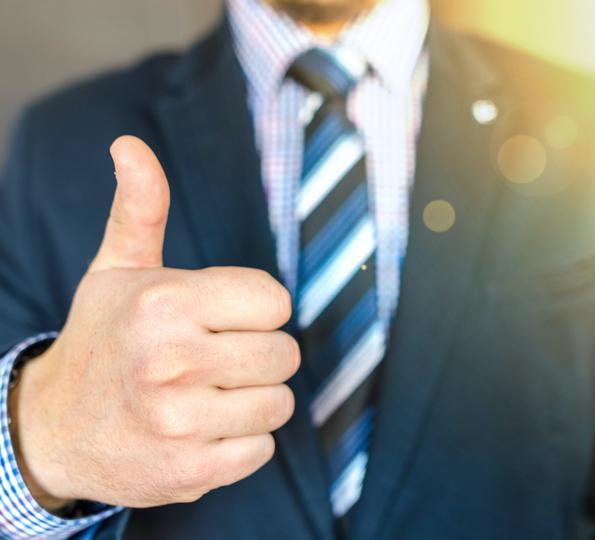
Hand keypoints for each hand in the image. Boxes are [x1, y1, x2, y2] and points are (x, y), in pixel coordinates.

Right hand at [10, 136, 298, 509]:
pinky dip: (241, 441)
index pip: (276, 301)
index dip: (256, 308)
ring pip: (279, 402)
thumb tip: (129, 145)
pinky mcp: (191, 471)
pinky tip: (203, 428)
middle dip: (258, 353)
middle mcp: (173, 361)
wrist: (57, 429)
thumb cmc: (103, 340)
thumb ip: (139, 208)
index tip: (224, 316)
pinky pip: (262, 449)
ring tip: (208, 393)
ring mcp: (181, 422)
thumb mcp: (117, 270)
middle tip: (216, 356)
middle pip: (285, 353)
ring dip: (252, 398)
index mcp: (165, 302)